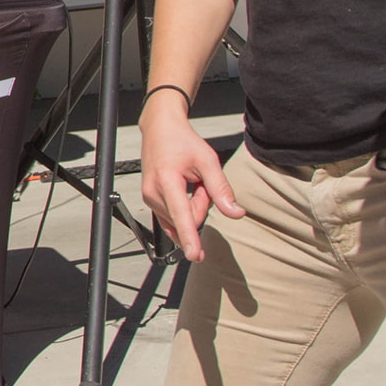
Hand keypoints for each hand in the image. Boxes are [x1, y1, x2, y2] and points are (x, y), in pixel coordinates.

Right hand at [137, 99, 242, 258]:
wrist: (160, 130)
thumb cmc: (182, 142)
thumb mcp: (208, 161)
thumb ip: (221, 189)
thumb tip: (235, 213)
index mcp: (167, 181)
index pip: (182, 215)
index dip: (190, 237)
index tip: (194, 255)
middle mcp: (153, 193)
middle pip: (189, 217)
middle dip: (201, 202)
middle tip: (198, 179)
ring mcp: (149, 199)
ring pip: (182, 218)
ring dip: (192, 204)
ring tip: (188, 180)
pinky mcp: (150, 202)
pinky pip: (174, 216)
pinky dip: (184, 207)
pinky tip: (183, 190)